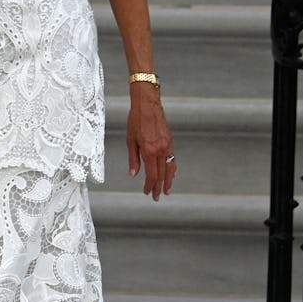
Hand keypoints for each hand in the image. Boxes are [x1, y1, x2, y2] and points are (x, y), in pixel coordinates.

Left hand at [126, 84, 175, 200]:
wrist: (147, 104)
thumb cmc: (135, 120)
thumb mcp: (130, 140)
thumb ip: (133, 159)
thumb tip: (134, 174)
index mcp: (149, 151)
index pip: (151, 175)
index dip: (149, 186)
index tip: (147, 192)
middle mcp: (160, 150)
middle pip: (161, 174)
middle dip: (159, 187)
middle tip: (157, 197)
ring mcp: (167, 145)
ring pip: (170, 168)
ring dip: (168, 181)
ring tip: (166, 191)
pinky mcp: (170, 141)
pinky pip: (173, 158)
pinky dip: (172, 169)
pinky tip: (171, 175)